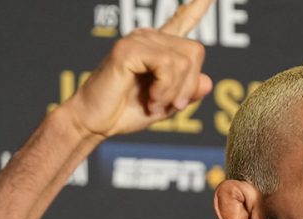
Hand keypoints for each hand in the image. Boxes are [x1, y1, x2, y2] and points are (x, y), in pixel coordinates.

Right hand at [63, 0, 214, 137]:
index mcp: (158, 47)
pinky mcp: (128, 49)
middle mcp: (149, 37)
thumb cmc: (125, 113)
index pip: (182, 20)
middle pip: (195, 51)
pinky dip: (164, 88)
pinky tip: (150, 99)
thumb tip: (208, 81)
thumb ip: (186, 93)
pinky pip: (166, 65)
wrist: (95, 122)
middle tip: (170, 106)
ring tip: (155, 104)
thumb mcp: (166, 105)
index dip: (197, 6)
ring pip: (182, 61)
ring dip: (173, 91)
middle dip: (188, 86)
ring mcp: (138, 40)